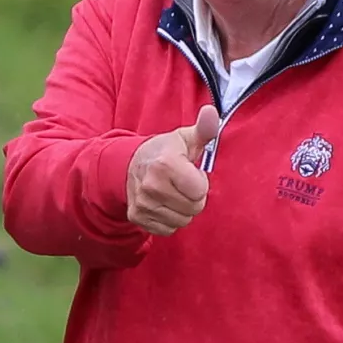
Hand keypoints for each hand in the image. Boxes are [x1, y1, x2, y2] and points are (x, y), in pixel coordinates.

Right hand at [126, 104, 219, 235]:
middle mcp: (151, 186)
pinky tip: (164, 203)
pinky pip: (168, 230)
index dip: (200, 181)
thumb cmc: (165, 151)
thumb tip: (212, 112)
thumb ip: (204, 128)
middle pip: (194, 208)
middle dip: (194, 197)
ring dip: (183, 209)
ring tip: (174, 192)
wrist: (129, 165)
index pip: (200, 190)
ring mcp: (142, 203)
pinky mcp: (137, 217)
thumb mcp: (185, 138)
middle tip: (183, 184)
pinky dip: (170, 220)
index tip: (191, 172)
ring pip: (182, 221)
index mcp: (165, 164)